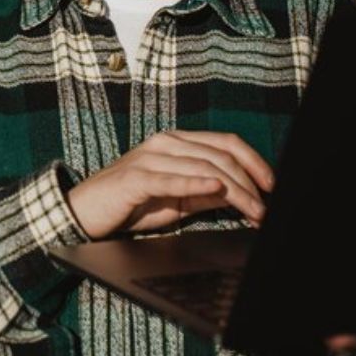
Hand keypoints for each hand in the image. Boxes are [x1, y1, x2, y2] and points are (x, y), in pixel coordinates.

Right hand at [66, 130, 274, 239]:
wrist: (84, 212)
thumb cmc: (128, 205)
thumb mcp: (175, 200)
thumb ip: (204, 193)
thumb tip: (237, 194)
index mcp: (176, 142)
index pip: (224, 143)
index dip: (253, 161)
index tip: (271, 184)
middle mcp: (165, 143)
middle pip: (219, 155)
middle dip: (249, 182)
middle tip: (265, 207)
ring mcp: (150, 157)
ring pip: (203, 167)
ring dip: (234, 190)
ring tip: (252, 210)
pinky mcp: (135, 177)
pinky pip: (172, 178)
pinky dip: (198, 183)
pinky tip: (218, 189)